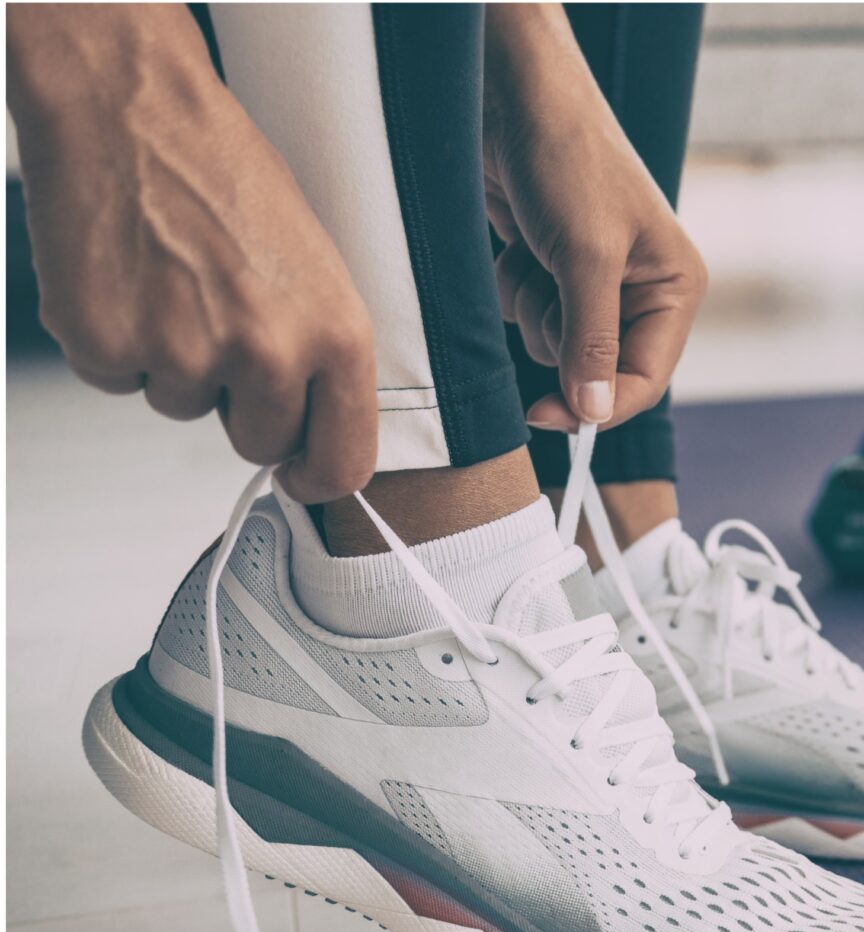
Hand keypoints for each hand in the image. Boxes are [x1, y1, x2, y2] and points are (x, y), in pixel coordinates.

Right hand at [7, 5, 377, 500]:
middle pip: (258, 441)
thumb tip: (316, 428)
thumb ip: (320, 351)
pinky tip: (125, 277)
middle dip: (238, 402)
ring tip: (172, 279)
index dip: (318, 476)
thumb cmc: (225, 174)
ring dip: (173, 360)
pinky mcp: (105, 346)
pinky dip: (116, 340)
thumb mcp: (316, 266)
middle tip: (220, 324)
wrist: (131, 109)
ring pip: (181, 405)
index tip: (302, 475)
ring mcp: (181, 355)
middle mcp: (266, 354)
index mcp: (335, 335)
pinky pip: (116, 378)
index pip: (343, 460)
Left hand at [482, 4, 704, 431]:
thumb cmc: (568, 163)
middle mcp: (641, 290)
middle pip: (595, 368)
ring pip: (552, 344)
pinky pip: (525, 313)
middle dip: (558, 336)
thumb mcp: (586, 258)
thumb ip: (592, 342)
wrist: (516, 100)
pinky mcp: (552, 267)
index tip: (544, 415)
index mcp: (675, 288)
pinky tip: (518, 243)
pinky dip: (511, 287)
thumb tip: (594, 415)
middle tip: (549, 286)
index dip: (598, 404)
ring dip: (530, 307)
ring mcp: (593, 280)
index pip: (645, 378)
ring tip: (534, 253)